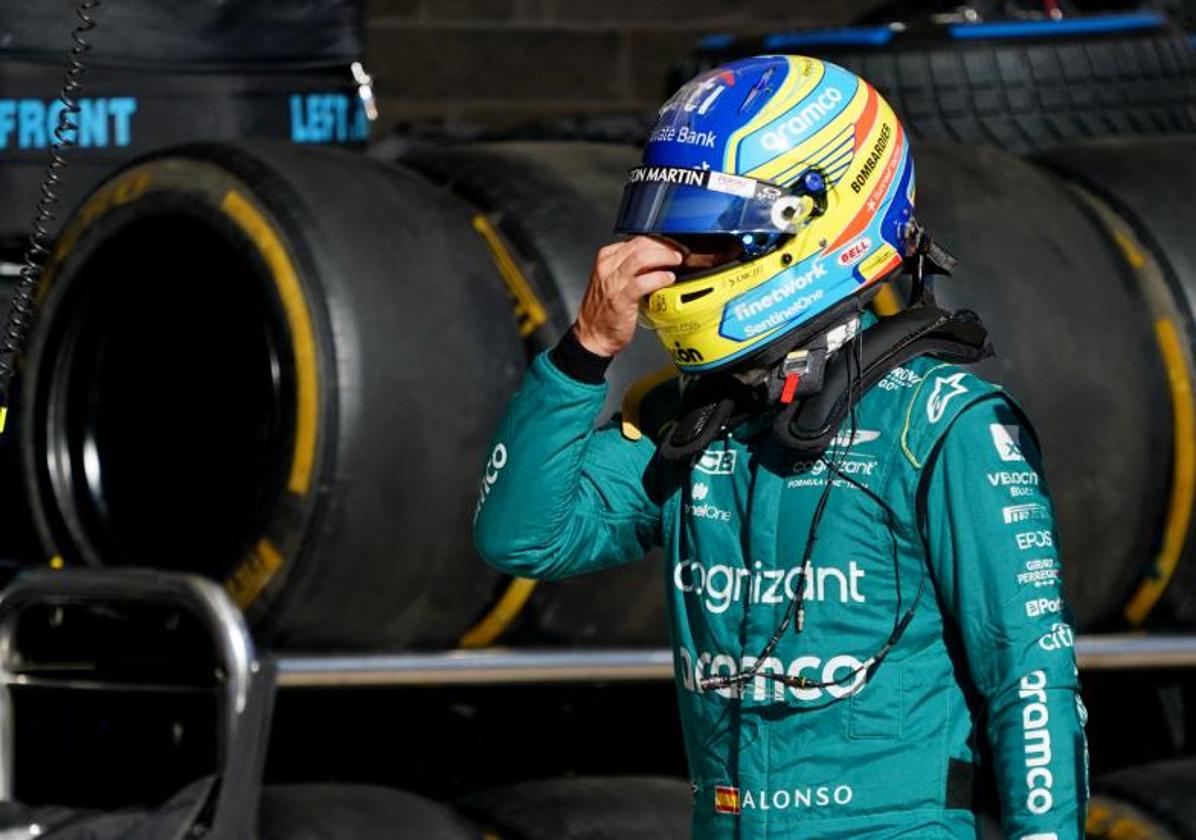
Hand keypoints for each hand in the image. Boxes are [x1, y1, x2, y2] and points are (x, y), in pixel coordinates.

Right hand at [573, 236, 681, 356]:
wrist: (592, 334)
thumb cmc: (605, 309)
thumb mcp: (615, 279)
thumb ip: (633, 267)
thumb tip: (659, 258)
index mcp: (606, 258)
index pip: (637, 239)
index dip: (659, 240)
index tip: (672, 245)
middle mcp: (607, 266)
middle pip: (641, 244)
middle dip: (664, 246)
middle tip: (678, 252)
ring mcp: (613, 282)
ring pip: (642, 258)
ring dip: (664, 257)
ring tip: (675, 262)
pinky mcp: (620, 298)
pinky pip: (643, 282)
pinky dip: (660, 278)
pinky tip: (668, 279)